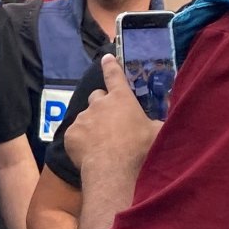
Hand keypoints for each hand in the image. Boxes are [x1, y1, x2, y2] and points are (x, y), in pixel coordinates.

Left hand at [65, 55, 161, 174]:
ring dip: (91, 125)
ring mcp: (82, 118)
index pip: (114, 76)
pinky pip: (75, 134)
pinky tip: (90, 153)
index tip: (106, 58)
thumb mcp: (158, 132)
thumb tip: (157, 121)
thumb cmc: (140, 149)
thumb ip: (155, 122)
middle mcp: (99, 104)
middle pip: (96, 96)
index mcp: (121, 98)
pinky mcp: (70, 134)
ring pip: (85, 117)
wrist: (114, 170)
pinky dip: (81, 141)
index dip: (110, 66)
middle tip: (109, 121)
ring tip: (100, 143)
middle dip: (101, 105)